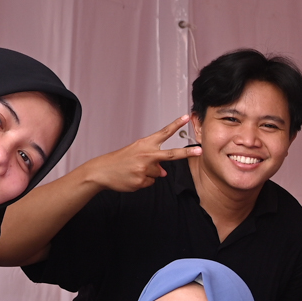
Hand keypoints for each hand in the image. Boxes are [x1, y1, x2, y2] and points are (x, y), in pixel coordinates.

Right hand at [81, 114, 202, 192]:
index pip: (164, 133)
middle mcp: (147, 154)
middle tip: (199, 150)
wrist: (102, 171)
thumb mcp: (136, 153)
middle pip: (171, 154)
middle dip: (187, 152)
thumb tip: (164, 171)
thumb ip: (153, 159)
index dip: (176, 125)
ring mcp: (145, 168)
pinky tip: (133, 177)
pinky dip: (143, 181)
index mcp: (145, 144)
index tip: (186, 117)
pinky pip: (150, 182)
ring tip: (135, 170)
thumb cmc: (120, 160)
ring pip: (159, 173)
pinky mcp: (141, 180)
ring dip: (150, 174)